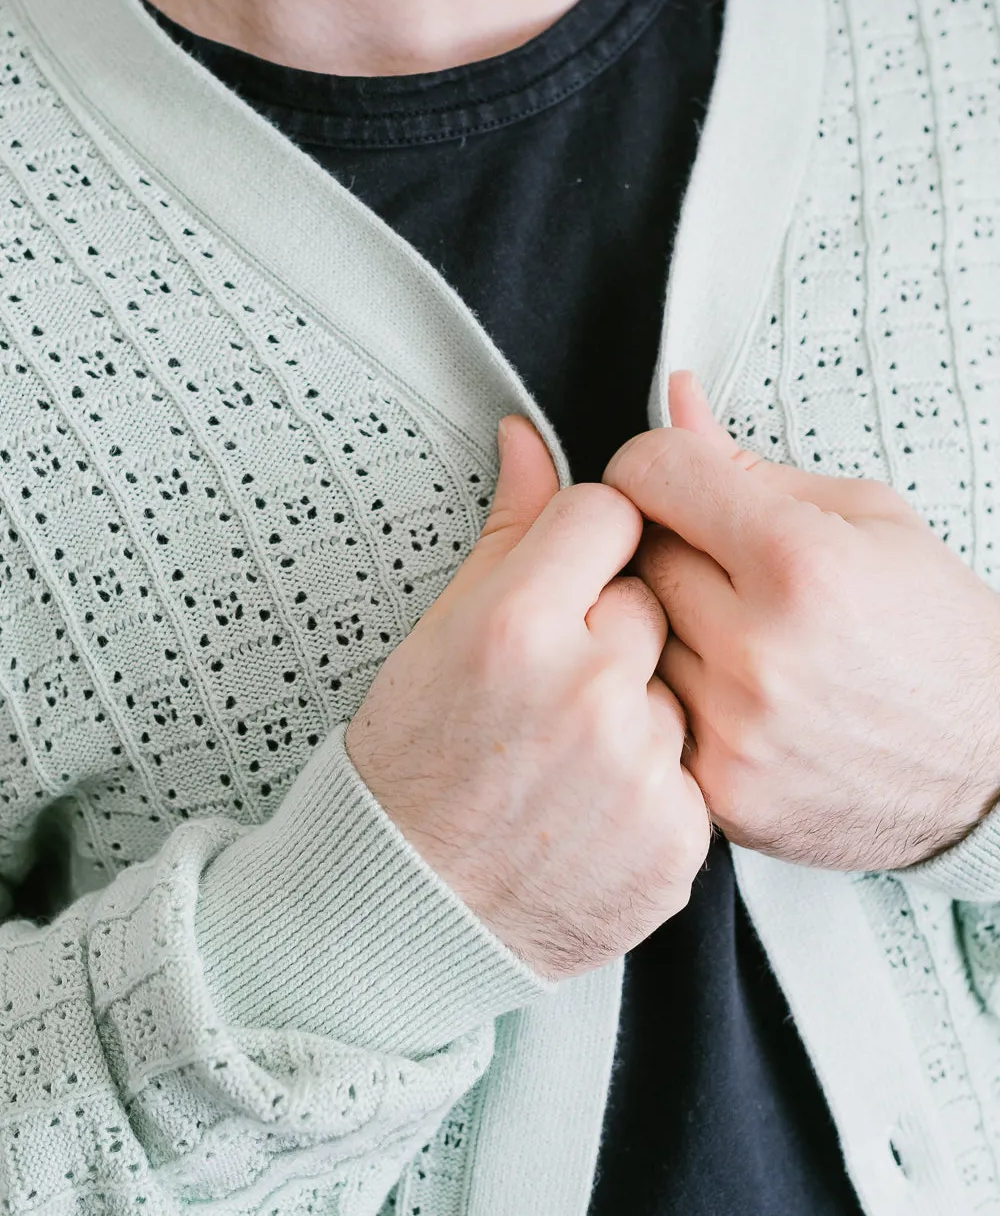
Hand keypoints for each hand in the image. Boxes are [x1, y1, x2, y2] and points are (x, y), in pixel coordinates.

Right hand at [346, 415, 709, 981]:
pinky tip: (597, 798)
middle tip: (559, 677)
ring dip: (639, 702)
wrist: (410, 910)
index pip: (608, 512)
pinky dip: (656, 777)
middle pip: (651, 594)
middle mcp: (587, 690)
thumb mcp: (442, 630)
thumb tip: (529, 439)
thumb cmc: (415, 762)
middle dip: (614, 623)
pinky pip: (693, 763)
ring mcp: (639, 768)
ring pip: (675, 681)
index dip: (587, 541)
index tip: (570, 572)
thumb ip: (507, 529)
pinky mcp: (677, 836)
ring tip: (572, 749)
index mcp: (518, 623)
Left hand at [603, 372, 999, 871]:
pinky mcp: (721, 790)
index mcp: (801, 563)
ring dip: (670, 622)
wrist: (992, 765)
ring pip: (635, 634)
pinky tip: (735, 690)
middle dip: (669, 543)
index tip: (671, 476)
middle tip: (724, 561)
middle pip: (636, 554)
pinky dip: (679, 693)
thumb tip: (675, 400)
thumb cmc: (936, 634)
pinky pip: (652, 708)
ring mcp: (735, 730)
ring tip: (739, 631)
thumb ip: (748, 462)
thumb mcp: (866, 516)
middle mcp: (760, 651)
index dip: (656, 463)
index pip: (650, 473)